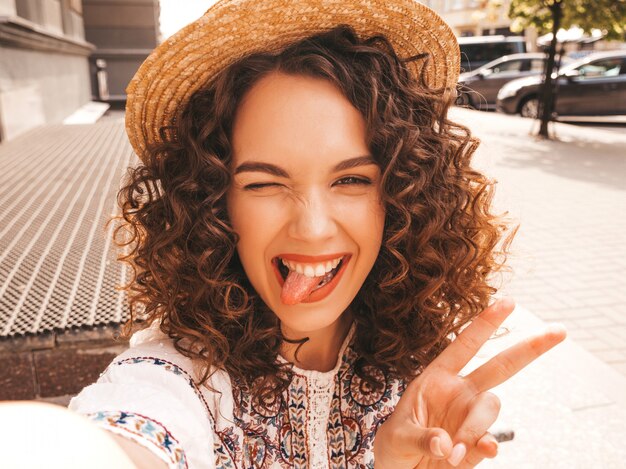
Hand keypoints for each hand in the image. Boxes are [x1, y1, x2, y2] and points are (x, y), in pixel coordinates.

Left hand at [374, 298, 565, 467]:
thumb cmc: (395, 445)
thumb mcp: (397, 436)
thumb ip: (421, 437)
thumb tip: (446, 444)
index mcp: (437, 378)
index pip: (465, 345)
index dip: (485, 324)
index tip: (509, 301)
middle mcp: (460, 392)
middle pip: (502, 366)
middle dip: (530, 348)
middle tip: (560, 330)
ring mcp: (471, 417)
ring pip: (491, 407)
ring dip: (474, 427)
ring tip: (450, 452)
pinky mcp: (477, 444)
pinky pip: (491, 440)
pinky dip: (486, 446)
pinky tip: (477, 452)